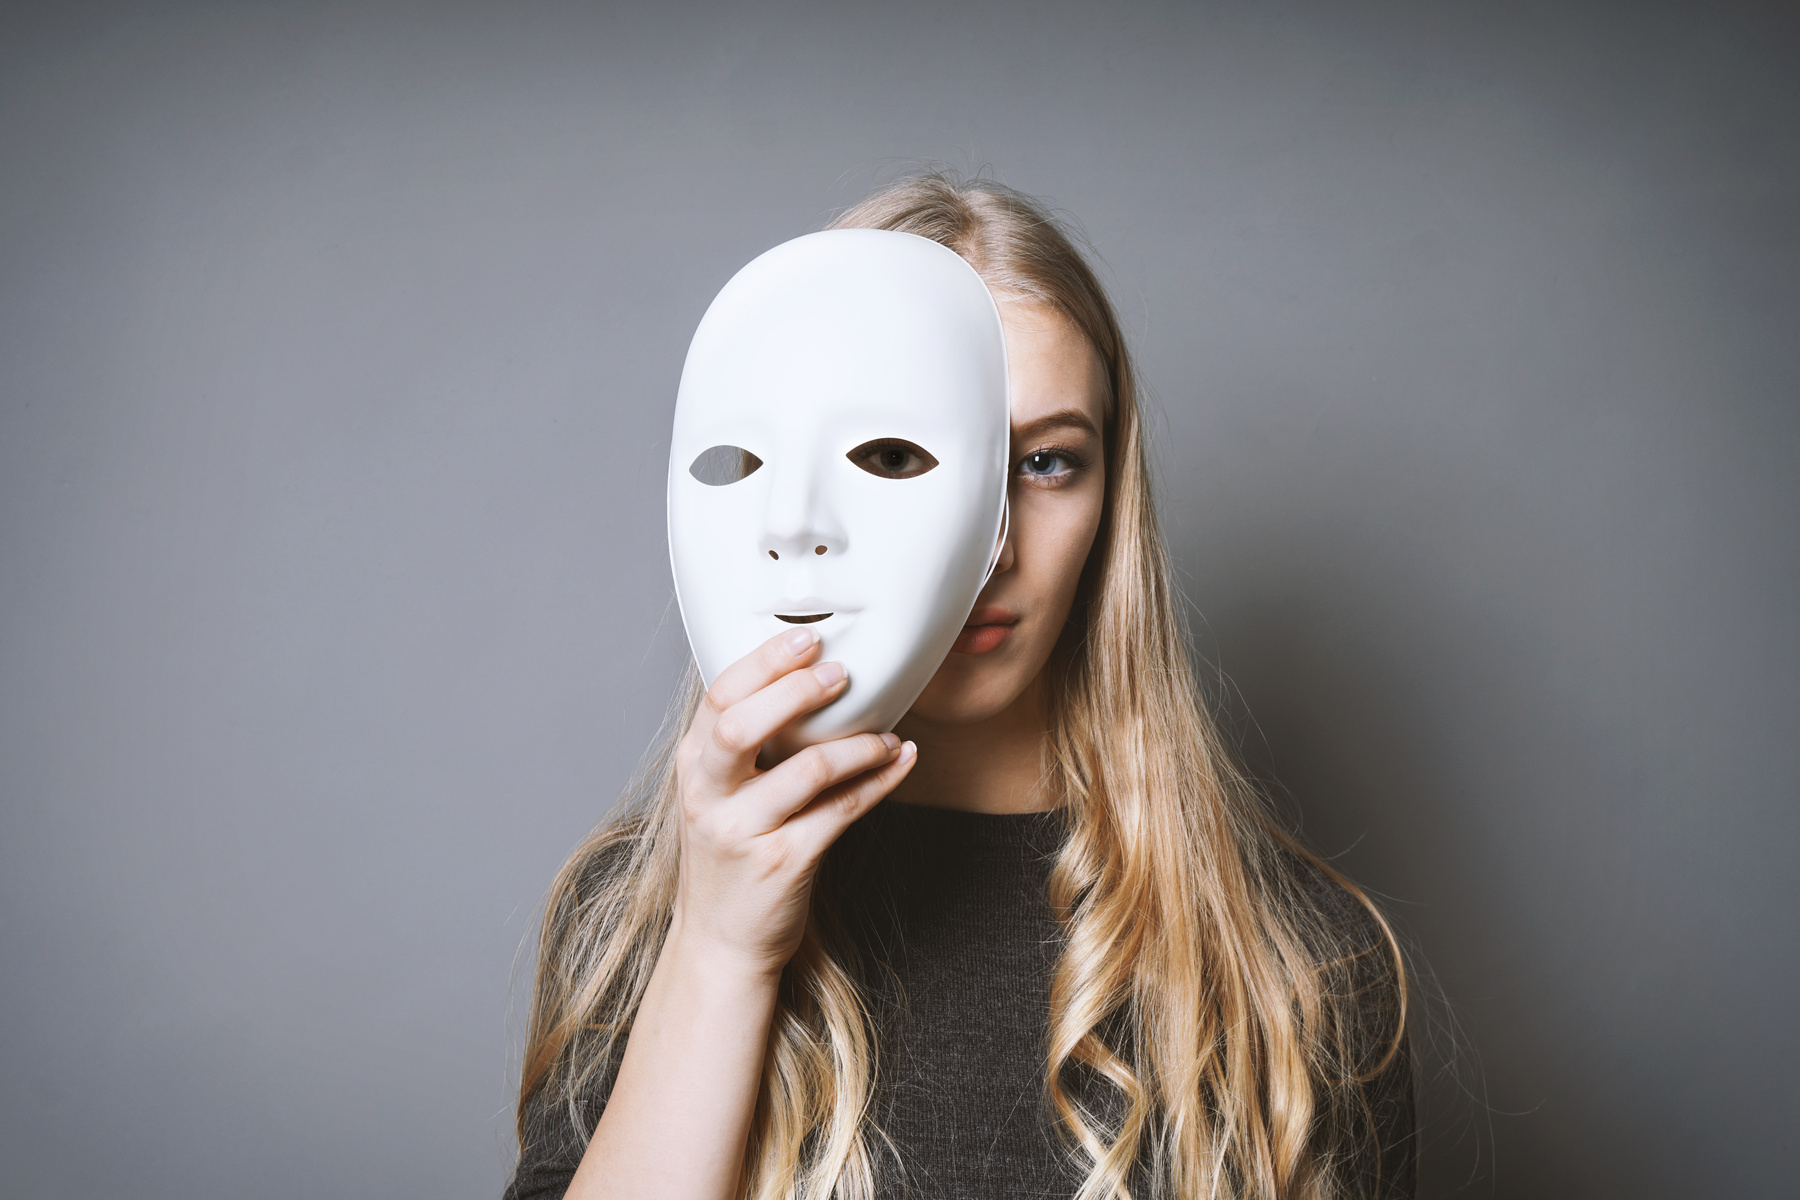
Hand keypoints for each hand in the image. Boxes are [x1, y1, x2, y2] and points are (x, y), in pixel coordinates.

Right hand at [669, 627, 916, 977]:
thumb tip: (804, 682)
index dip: (764, 662)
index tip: (805, 637)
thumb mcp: (718, 795)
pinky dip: (879, 781)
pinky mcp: (784, 863)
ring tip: (887, 734)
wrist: (720, 941)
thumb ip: (744, 746)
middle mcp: (708, 797)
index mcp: (693, 768)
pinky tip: (900, 761)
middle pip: (742, 724)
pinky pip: (842, 810)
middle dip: (796, 690)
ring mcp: (743, 833)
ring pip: (806, 769)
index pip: (719, 698)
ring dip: (858, 744)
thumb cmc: (730, 857)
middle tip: (842, 672)